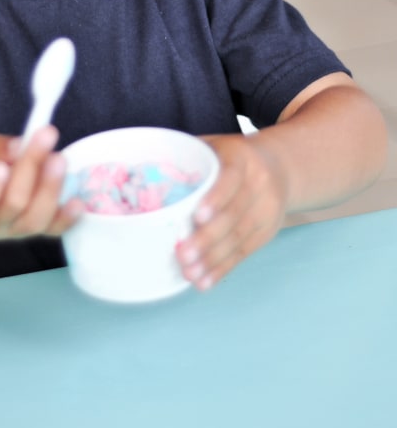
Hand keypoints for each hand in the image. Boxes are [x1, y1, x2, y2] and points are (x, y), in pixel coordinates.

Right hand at [0, 125, 81, 239]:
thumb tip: (21, 146)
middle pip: (13, 205)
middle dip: (30, 170)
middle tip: (44, 138)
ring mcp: (14, 232)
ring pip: (36, 219)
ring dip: (51, 187)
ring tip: (58, 159)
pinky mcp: (36, 230)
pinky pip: (54, 230)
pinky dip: (67, 217)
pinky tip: (76, 201)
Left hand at [175, 133, 288, 289]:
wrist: (281, 166)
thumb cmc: (233, 156)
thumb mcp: (217, 145)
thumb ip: (190, 156)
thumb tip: (144, 171)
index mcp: (242, 158)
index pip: (230, 178)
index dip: (215, 198)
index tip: (197, 216)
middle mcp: (259, 184)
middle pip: (234, 214)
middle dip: (207, 238)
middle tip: (182, 254)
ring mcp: (266, 210)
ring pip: (238, 238)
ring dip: (212, 260)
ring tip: (189, 273)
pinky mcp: (266, 232)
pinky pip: (244, 253)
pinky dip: (222, 269)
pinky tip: (205, 281)